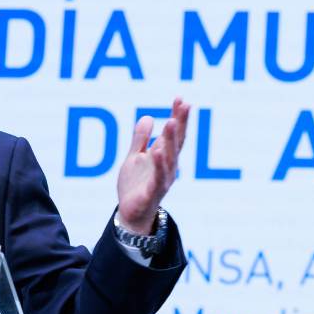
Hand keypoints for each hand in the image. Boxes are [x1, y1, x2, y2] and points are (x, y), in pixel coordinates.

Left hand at [116, 98, 190, 233]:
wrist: (130, 214)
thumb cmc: (136, 186)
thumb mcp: (134, 158)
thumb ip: (140, 139)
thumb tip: (147, 117)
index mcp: (163, 157)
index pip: (174, 134)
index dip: (178, 117)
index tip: (181, 99)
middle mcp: (167, 167)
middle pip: (175, 142)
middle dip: (179, 123)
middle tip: (183, 105)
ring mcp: (162, 180)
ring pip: (169, 158)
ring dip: (170, 140)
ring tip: (171, 122)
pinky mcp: (152, 192)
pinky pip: (157, 177)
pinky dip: (159, 165)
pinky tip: (157, 151)